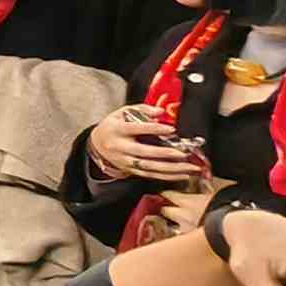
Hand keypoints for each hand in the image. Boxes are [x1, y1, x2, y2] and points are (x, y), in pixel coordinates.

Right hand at [84, 105, 210, 187]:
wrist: (97, 144)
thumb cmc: (113, 126)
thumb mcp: (121, 112)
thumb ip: (142, 109)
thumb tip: (160, 112)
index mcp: (117, 130)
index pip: (136, 129)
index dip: (154, 129)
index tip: (171, 129)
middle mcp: (120, 147)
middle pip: (144, 152)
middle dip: (165, 154)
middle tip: (182, 153)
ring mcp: (125, 161)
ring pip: (150, 167)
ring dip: (171, 169)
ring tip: (189, 167)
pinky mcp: (131, 170)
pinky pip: (151, 175)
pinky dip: (168, 176)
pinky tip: (182, 175)